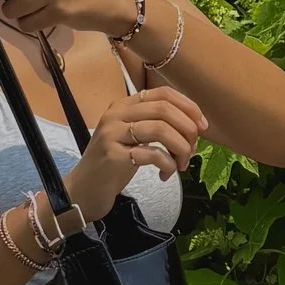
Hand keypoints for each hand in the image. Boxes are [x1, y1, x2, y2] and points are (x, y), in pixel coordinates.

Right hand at [63, 86, 204, 223]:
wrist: (82, 191)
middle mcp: (116, 115)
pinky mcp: (113, 157)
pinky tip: (164, 175)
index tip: (202, 126)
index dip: (188, 107)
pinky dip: (167, 165)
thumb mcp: (132, 138)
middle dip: (188, 130)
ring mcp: (112, 135)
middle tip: (192, 151)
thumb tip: (194, 127)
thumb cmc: (112, 165)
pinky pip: (152, 154)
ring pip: (161, 129)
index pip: (163, 93)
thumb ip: (156, 126)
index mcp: (123, 106)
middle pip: (164, 109)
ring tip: (180, 165)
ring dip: (180, 149)